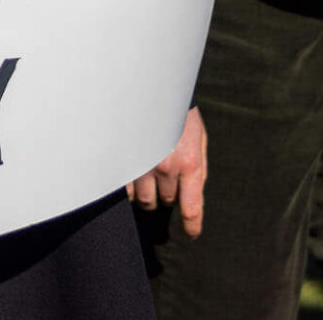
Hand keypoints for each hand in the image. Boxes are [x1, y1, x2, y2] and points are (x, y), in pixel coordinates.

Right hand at [129, 106, 207, 236]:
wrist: (154, 88)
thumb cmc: (180, 115)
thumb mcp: (199, 139)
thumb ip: (198, 170)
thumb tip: (193, 197)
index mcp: (189, 162)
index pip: (192, 208)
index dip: (192, 226)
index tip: (192, 234)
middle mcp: (166, 167)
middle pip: (165, 202)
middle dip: (167, 194)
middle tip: (164, 176)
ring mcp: (142, 164)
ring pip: (144, 200)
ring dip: (147, 192)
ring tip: (148, 173)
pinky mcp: (124, 160)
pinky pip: (126, 189)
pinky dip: (130, 185)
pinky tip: (133, 172)